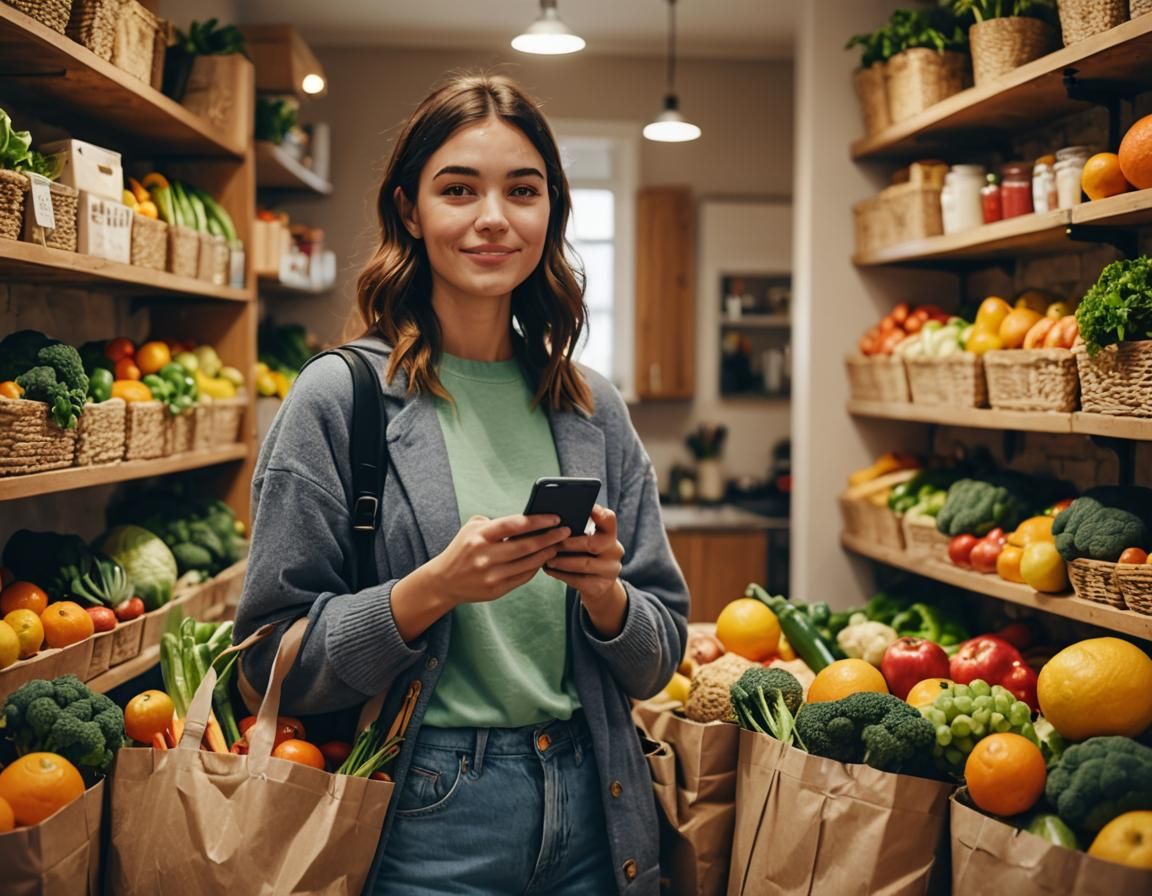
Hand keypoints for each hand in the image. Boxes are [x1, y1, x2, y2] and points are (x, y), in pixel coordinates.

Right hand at [427, 514, 569, 607]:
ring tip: (558, 545)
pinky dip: (536, 567)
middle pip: (527, 545)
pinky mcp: (495, 590)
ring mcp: (491, 575)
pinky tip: (544, 559)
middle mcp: (485, 555)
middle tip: (565, 531)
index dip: (538, 521)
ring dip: (547, 553)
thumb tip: (527, 520)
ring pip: (528, 563)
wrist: (443, 581)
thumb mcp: (471, 529)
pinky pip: (523, 577)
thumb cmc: (463, 549)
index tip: (556, 518)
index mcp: (479, 536)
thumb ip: (496, 523)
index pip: (515, 524)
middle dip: (550, 537)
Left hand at [544, 505, 627, 635]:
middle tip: (550, 541)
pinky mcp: (600, 587)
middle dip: (569, 543)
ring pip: (584, 564)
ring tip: (546, 558)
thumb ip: (578, 530)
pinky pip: (578, 580)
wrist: (598, 586)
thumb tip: (552, 521)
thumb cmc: (586, 555)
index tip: (584, 508)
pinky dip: (561, 574)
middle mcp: (615, 551)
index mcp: (611, 535)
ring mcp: (610, 570)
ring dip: (562, 560)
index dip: (598, 512)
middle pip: (592, 544)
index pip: (609, 519)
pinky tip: (549, 570)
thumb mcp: (588, 540)